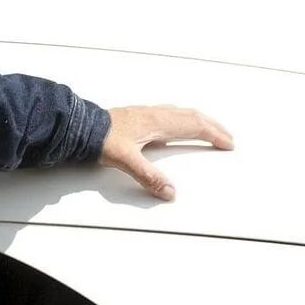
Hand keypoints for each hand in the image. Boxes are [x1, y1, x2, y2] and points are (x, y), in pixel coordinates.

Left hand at [98, 106, 234, 200]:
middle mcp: (153, 114)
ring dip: (197, 120)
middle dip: (211, 126)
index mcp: (156, 122)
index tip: (228, 143)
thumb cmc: (97, 138)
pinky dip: (181, 118)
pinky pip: (166, 113)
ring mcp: (143, 113)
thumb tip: (170, 192)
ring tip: (207, 128)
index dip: (213, 134)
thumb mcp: (124, 160)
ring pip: (178, 112)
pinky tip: (174, 124)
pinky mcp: (134, 116)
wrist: (76, 125)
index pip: (193, 126)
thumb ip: (148, 176)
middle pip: (190, 116)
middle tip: (227, 136)